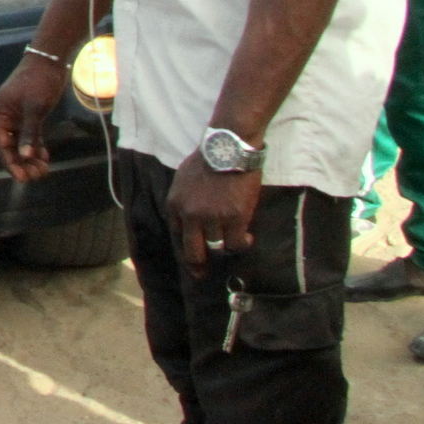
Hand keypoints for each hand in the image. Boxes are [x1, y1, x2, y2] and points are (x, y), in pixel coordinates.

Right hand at [0, 52, 69, 182]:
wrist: (49, 61)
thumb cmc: (39, 81)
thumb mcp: (35, 107)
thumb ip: (30, 132)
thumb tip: (26, 156)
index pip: (0, 145)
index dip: (10, 163)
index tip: (23, 178)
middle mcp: (3, 118)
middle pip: (9, 147)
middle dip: (21, 163)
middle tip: (37, 175)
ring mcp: (15, 118)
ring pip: (19, 144)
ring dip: (29, 157)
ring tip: (43, 169)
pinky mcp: (27, 116)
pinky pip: (28, 137)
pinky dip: (35, 147)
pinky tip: (45, 156)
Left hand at [167, 155, 261, 274]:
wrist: (228, 148)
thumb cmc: (207, 160)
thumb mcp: (183, 179)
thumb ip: (183, 201)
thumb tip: (187, 219)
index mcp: (175, 204)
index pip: (177, 236)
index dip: (185, 249)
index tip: (191, 259)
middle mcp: (191, 215)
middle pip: (192, 252)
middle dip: (197, 266)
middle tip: (201, 274)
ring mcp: (213, 218)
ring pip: (217, 247)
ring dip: (226, 246)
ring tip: (236, 242)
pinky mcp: (234, 218)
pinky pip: (236, 244)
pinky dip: (242, 244)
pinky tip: (248, 239)